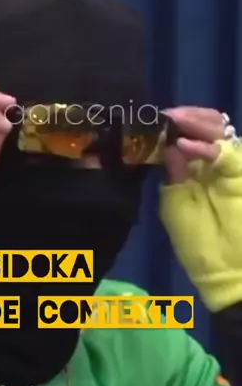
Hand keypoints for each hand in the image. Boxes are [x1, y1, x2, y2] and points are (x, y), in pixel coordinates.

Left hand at [159, 106, 241, 311]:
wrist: (227, 270)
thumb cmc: (198, 243)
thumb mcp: (176, 207)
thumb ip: (174, 175)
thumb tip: (169, 146)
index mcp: (194, 170)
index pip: (186, 136)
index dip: (172, 126)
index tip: (152, 121)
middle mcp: (213, 162)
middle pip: (205, 125)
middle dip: (186, 118)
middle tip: (166, 116)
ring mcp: (229, 165)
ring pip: (218, 129)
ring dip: (196, 123)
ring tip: (175, 123)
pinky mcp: (240, 172)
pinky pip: (225, 152)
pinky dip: (205, 147)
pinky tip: (185, 146)